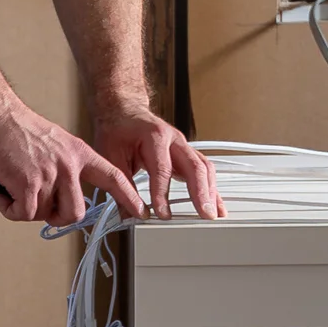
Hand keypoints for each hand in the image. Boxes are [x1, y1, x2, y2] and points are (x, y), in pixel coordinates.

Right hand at [0, 96, 133, 226]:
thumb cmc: (19, 128)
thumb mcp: (57, 142)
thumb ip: (66, 166)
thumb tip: (61, 194)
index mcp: (79, 153)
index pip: (113, 177)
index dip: (128, 197)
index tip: (140, 211)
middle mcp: (68, 165)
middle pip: (75, 212)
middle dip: (56, 217)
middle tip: (40, 206)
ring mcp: (49, 175)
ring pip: (45, 215)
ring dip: (28, 210)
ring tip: (16, 191)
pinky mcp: (27, 183)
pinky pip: (24, 214)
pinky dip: (11, 210)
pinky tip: (5, 196)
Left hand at [94, 103, 224, 219]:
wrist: (123, 112)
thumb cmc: (117, 131)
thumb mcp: (111, 156)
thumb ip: (120, 186)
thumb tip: (129, 214)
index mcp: (154, 136)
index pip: (162, 169)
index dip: (163, 193)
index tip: (163, 214)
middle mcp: (174, 139)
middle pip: (193, 166)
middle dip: (201, 192)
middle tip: (205, 214)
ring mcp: (182, 146)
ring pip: (203, 167)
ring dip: (210, 191)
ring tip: (214, 213)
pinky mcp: (185, 154)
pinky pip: (203, 170)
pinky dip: (211, 188)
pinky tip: (216, 204)